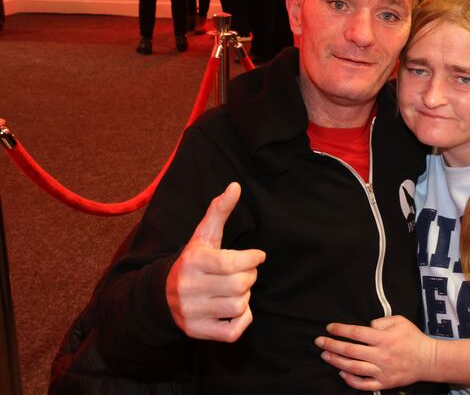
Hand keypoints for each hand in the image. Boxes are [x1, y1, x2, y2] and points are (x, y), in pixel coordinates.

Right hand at [166, 182, 265, 341]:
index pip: (234, 263)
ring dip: (245, 297)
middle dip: (249, 277)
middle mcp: (187, 288)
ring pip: (239, 307)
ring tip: (236, 289)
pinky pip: (233, 331)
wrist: (163, 296)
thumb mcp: (204, 235)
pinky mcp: (196, 332)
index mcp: (192, 261)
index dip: (252, 259)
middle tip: (244, 273)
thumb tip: (235, 186)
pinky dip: (242, 320)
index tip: (257, 256)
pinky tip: (234, 309)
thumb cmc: (194, 261)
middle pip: (241, 285)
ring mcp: (191, 312)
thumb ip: (219, 211)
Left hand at [315, 316, 436, 389]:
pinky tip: (341, 373)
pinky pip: (363, 384)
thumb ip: (381, 321)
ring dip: (336, 361)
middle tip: (319, 341)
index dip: (340, 330)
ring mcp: (382, 370)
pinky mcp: (384, 382)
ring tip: (325, 356)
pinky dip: (350, 380)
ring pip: (353, 367)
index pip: (356, 333)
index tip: (330, 328)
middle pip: (350, 350)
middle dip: (331, 345)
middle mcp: (381, 355)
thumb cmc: (414, 339)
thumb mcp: (400, 321)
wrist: (428, 360)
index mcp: (384, 338)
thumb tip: (366, 326)